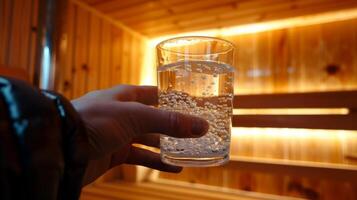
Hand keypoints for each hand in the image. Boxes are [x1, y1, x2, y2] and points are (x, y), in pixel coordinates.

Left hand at [72, 85, 208, 184]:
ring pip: (151, 139)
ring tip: (191, 151)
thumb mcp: (135, 117)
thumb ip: (169, 122)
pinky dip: (157, 162)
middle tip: (197, 132)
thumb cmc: (94, 121)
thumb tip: (202, 126)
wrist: (62, 148)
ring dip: (169, 146)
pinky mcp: (115, 153)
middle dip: (175, 126)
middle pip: (156, 119)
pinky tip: (174, 167)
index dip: (174, 99)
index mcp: (126, 95)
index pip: (156, 94)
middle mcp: (124, 113)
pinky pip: (142, 156)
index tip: (194, 105)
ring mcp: (119, 134)